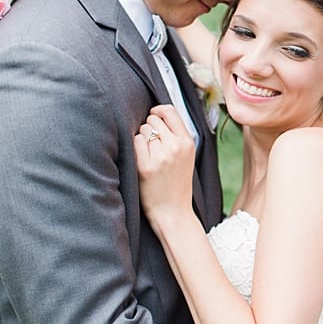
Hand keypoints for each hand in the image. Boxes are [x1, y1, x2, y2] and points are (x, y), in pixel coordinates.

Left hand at [134, 105, 196, 227]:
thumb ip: (177, 136)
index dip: (157, 110)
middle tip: (151, 146)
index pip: (169, 111)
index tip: (153, 116)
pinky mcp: (146, 166)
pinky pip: (135, 142)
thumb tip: (156, 114)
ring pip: (143, 130)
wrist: (174, 213)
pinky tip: (140, 160)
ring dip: (141, 139)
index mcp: (188, 143)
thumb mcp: (187, 157)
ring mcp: (161, 156)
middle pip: (153, 120)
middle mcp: (176, 147)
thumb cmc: (177, 185)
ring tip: (148, 156)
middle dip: (149, 128)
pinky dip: (134, 148)